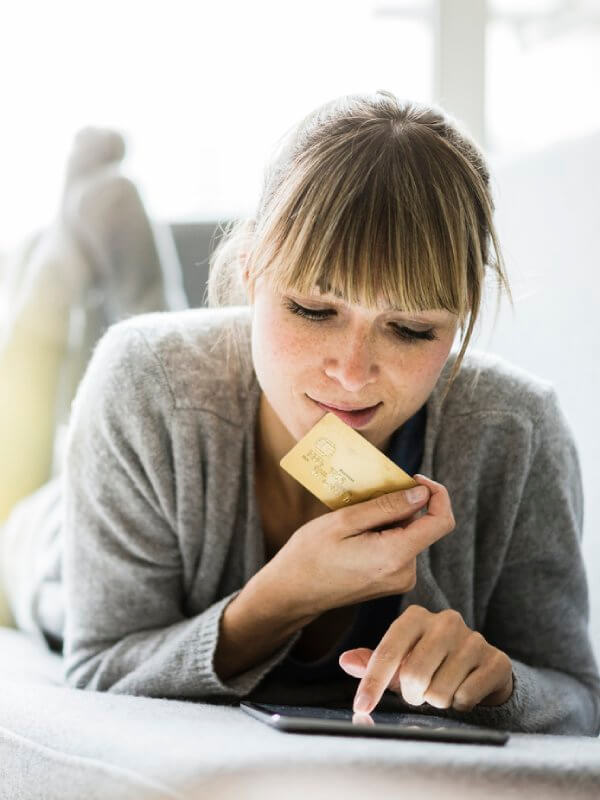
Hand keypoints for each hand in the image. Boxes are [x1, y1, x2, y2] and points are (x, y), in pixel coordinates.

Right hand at [257, 474, 455, 618]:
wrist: (292, 593)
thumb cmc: (310, 555)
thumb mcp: (344, 521)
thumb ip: (387, 507)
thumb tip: (421, 494)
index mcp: (395, 556)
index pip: (442, 522)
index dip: (437, 494)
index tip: (414, 478)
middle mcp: (405, 573)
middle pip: (422, 526)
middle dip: (401, 505)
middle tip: (367, 497)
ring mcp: (399, 580)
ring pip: (409, 535)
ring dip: (389, 519)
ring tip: (355, 519)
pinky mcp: (391, 581)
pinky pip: (399, 547)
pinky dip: (385, 532)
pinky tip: (357, 533)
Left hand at [339, 604, 513, 713]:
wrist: (482, 667)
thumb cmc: (431, 663)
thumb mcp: (400, 661)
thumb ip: (372, 662)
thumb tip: (346, 661)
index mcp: (415, 617)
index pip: (388, 652)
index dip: (373, 683)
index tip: (361, 708)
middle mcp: (445, 621)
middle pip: (414, 676)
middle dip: (413, 695)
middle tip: (419, 694)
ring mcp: (473, 639)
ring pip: (440, 691)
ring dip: (437, 701)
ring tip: (442, 689)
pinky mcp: (496, 660)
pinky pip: (466, 697)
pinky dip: (460, 704)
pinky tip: (464, 690)